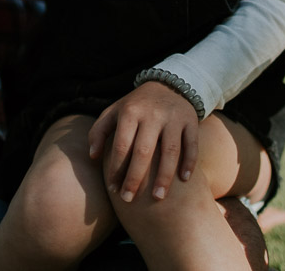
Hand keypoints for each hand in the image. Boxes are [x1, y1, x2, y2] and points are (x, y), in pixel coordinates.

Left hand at [88, 80, 198, 201]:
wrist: (168, 85)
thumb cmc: (135, 106)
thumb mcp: (113, 112)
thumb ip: (98, 132)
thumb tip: (92, 157)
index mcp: (130, 112)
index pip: (121, 145)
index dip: (116, 169)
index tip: (114, 189)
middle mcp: (152, 114)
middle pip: (144, 151)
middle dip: (135, 178)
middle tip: (129, 199)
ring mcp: (174, 118)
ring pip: (170, 151)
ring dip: (164, 176)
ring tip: (157, 198)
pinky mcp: (191, 121)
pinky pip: (192, 145)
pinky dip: (189, 162)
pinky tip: (184, 181)